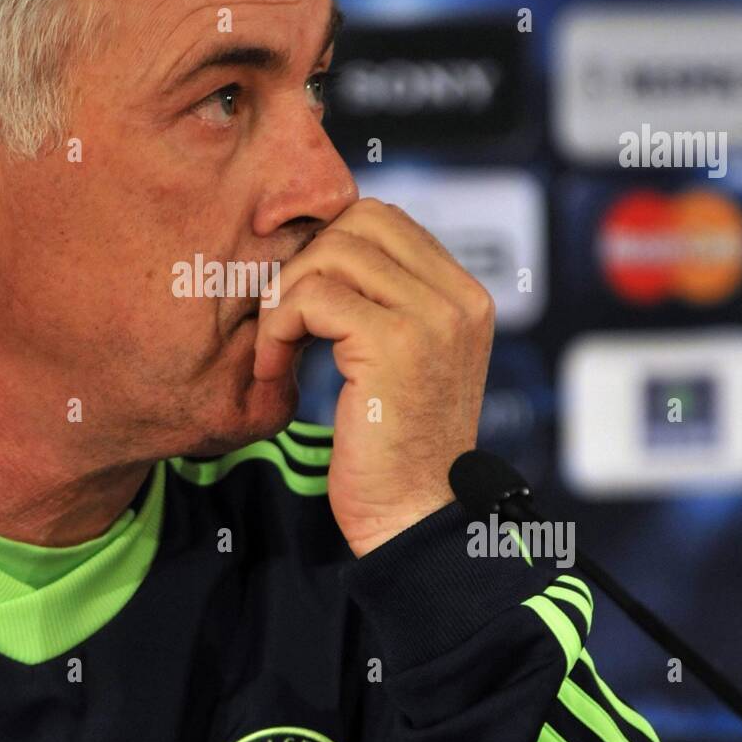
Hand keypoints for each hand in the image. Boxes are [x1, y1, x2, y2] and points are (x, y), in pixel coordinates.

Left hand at [253, 198, 494, 557]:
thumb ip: (384, 304)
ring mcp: (433, 318)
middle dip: (304, 262)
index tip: (298, 298)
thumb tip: (320, 248)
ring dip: (285, 297)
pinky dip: (278, 328)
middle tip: (282, 319)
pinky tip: (276, 371)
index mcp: (465, 296)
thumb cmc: (392, 450)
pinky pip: (312, 298)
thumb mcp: (402, 363)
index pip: (384, 220)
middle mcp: (460, 298)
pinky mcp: (396, 345)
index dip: (327, 246)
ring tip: (276, 350)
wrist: (412, 521)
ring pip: (331, 252)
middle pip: (359, 221)